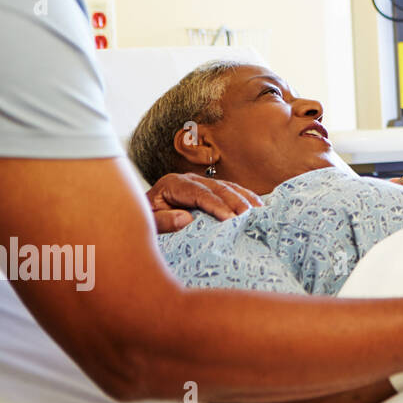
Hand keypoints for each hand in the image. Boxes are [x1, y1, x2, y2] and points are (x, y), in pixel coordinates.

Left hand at [146, 173, 261, 233]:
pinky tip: (258, 204)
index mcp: (173, 184)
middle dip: (235, 201)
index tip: (229, 219)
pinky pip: (230, 190)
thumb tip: (185, 218)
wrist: (143, 216)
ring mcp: (201, 182)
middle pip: (217, 187)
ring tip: (259, 211)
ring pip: (227, 187)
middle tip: (249, 215)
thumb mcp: (148, 223)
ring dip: (245, 198)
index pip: (199, 193)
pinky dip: (245, 197)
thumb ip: (163, 221)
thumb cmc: (147, 221)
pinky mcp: (210, 189)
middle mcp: (189, 179)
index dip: (216, 205)